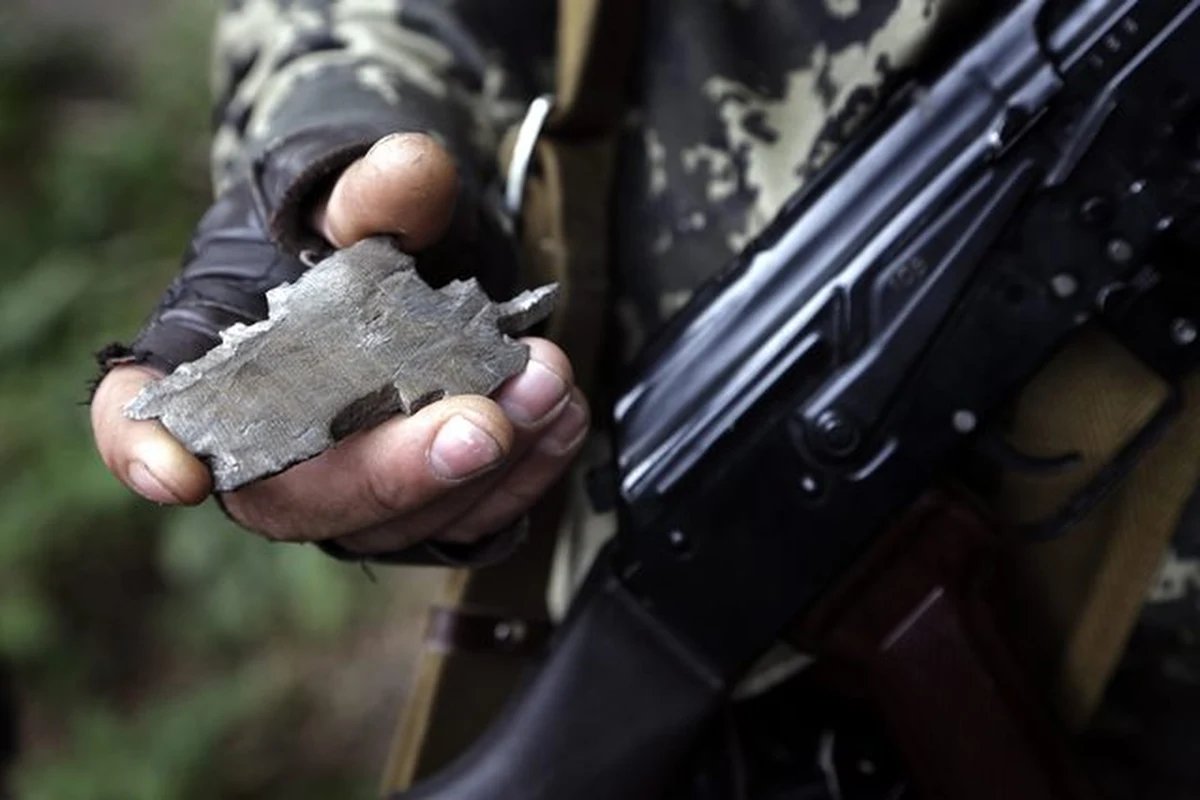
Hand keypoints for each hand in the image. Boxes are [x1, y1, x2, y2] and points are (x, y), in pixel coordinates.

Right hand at [91, 133, 588, 554]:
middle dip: (398, 470)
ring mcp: (344, 494)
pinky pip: (465, 524)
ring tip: (547, 392)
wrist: (405, 277)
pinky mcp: (417, 511)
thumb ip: (378, 190)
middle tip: (482, 424)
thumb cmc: (350, 242)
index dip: (141, 447)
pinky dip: (524, 478)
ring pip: (397, 524)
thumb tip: (413, 169)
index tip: (176, 470)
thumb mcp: (359, 199)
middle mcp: (264, 452)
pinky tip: (563, 419)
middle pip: (302, 499)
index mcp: (207, 370)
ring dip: (486, 473)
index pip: (137, 417)